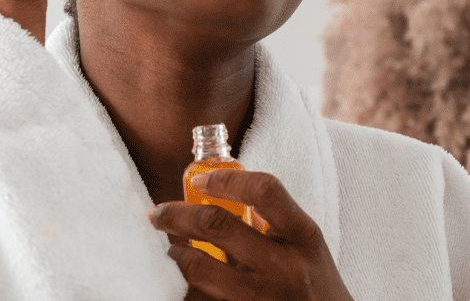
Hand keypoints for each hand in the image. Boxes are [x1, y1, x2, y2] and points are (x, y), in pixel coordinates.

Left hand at [150, 169, 354, 300]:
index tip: (199, 180)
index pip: (264, 191)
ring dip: (175, 255)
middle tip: (158, 214)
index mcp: (303, 236)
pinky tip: (180, 283)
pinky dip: (183, 289)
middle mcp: (284, 267)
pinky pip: (200, 299)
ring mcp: (262, 299)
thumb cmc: (311, 283)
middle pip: (217, 225)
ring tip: (170, 251)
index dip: (225, 179)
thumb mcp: (303, 246)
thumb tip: (213, 196)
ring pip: (199, 269)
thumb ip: (270, 222)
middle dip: (177, 214)